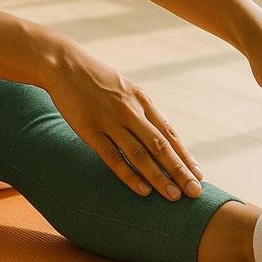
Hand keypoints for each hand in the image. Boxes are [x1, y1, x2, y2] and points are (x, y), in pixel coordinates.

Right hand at [42, 40, 204, 200]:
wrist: (64, 65)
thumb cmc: (95, 77)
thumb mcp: (125, 87)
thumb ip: (140, 108)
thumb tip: (158, 131)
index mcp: (141, 100)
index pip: (169, 133)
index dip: (184, 155)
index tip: (197, 174)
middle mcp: (130, 111)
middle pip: (160, 146)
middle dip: (179, 170)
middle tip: (194, 192)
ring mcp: (110, 121)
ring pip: (140, 154)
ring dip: (158, 177)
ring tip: (173, 197)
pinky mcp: (89, 130)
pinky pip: (113, 157)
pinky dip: (128, 175)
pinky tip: (142, 190)